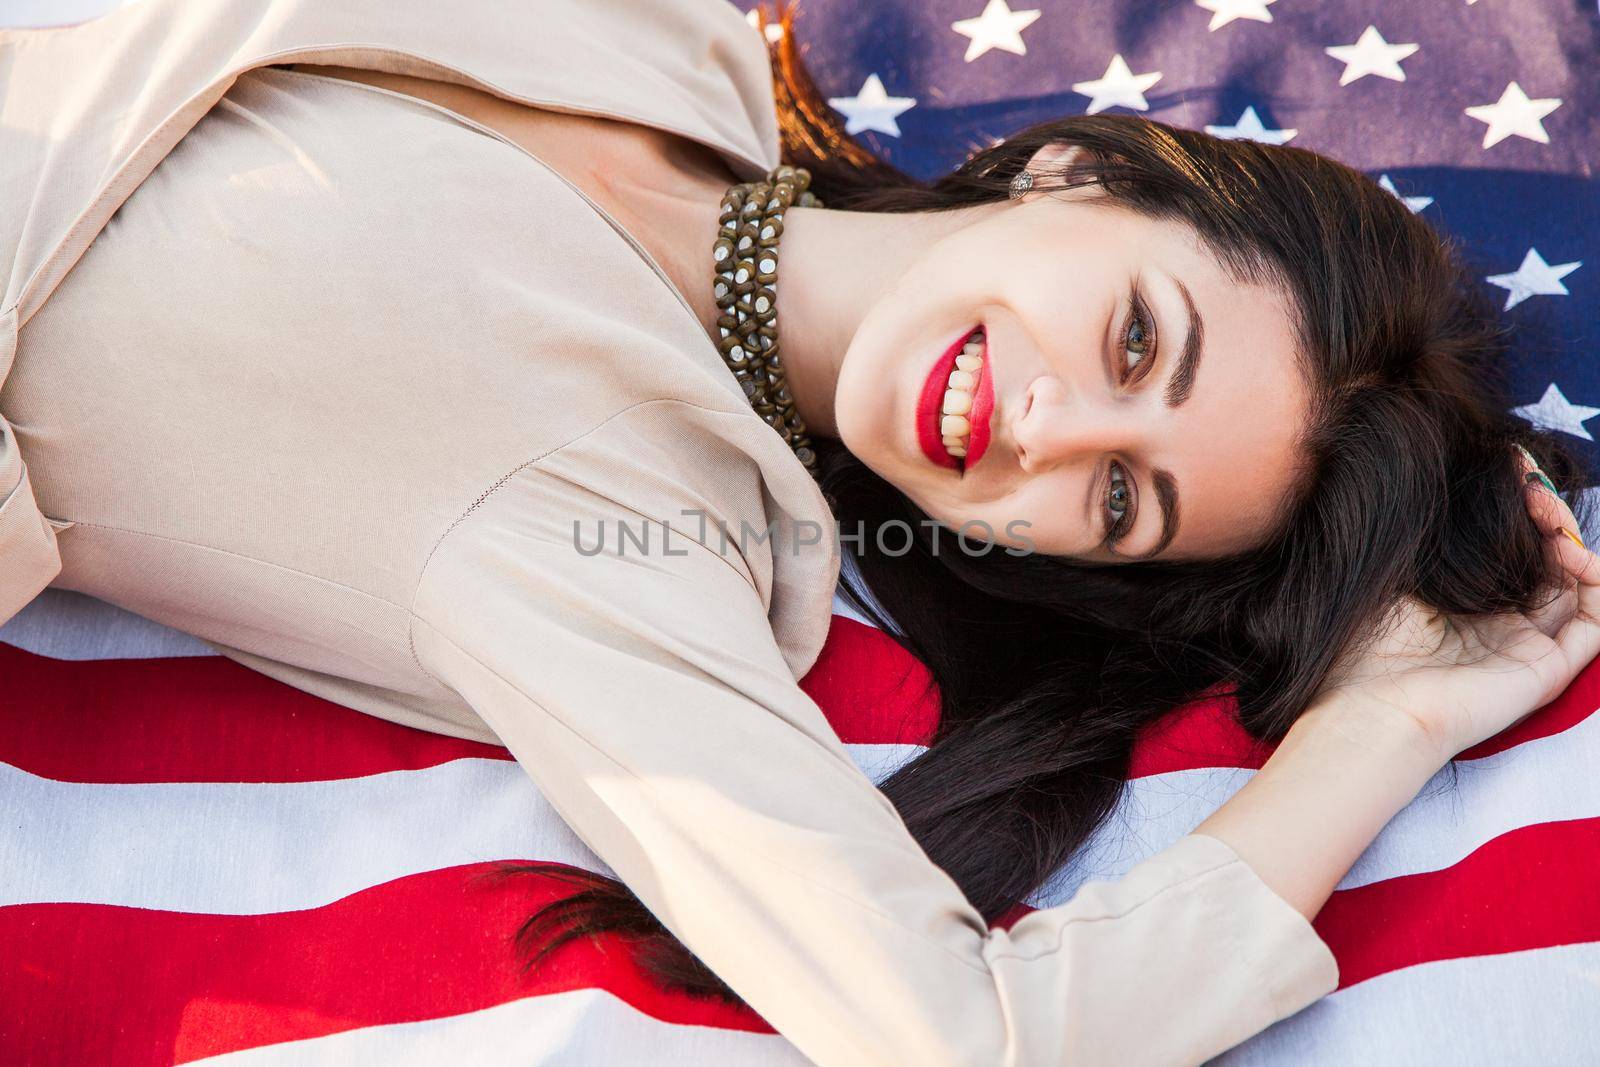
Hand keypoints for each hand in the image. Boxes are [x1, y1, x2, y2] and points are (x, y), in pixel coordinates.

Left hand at [1316, 461, 1599, 762]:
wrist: (1372, 708)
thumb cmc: (1367, 649)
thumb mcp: (1396, 580)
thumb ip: (1433, 541)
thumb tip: (1451, 479)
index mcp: (1464, 607)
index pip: (1509, 551)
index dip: (1519, 509)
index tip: (1510, 466)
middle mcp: (1500, 627)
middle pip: (1547, 563)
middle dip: (1546, 517)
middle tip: (1529, 486)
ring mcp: (1527, 648)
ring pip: (1576, 587)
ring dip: (1570, 542)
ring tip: (1545, 512)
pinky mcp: (1547, 670)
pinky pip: (1596, 625)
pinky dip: (1596, 584)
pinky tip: (1568, 553)